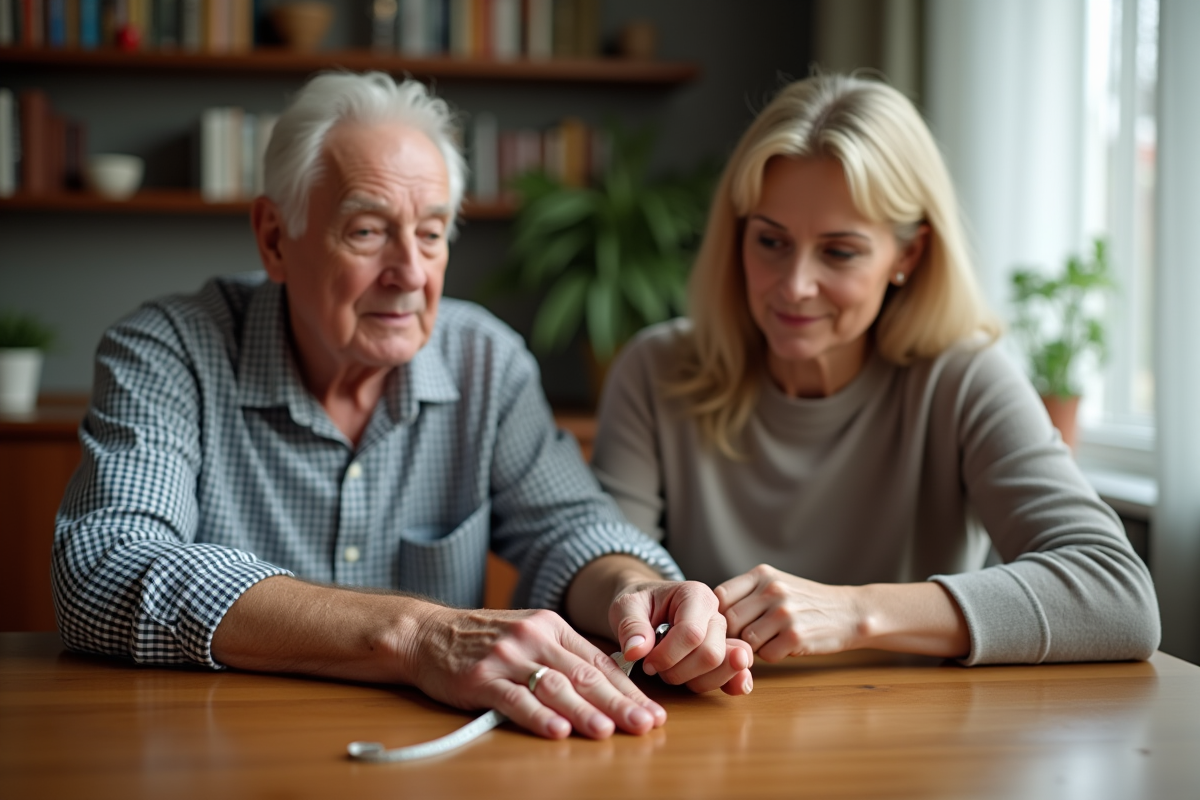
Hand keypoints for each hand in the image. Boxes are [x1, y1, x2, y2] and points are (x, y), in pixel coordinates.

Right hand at [407, 605, 665, 739]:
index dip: (629, 689)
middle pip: (584, 675)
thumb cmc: (483, 639)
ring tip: (608, 731)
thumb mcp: (528, 632)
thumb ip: (564, 654)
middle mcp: (533, 637)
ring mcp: (507, 657)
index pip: (598, 661)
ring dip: (584, 712)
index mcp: (551, 625)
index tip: (653, 710)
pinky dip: (538, 717)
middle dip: (619, 703)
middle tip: (645, 724)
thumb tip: (611, 683)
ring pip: (554, 687)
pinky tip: (557, 731)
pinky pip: (515, 699)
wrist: (427, 634)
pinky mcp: (481, 678)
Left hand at [608, 579, 753, 694]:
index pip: (691, 633)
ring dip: (691, 680)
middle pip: (710, 653)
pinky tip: (733, 689)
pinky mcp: (724, 655)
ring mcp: (723, 635)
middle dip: (679, 670)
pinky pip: (735, 672)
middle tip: (656, 668)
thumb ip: (630, 626)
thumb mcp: (625, 607)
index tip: (646, 662)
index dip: (667, 655)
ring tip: (670, 671)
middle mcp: (715, 613)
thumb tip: (636, 651)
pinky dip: (731, 682)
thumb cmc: (638, 605)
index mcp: (695, 595)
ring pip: (721, 667)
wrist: (645, 609)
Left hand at [716, 565, 863, 660]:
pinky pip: (766, 655)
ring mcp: (784, 613)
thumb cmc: (806, 602)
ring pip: (746, 640)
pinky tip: (785, 646)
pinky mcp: (796, 636)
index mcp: (763, 574)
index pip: (720, 595)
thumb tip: (708, 614)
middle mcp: (772, 590)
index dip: (717, 614)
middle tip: (746, 639)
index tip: (725, 624)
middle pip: (729, 620)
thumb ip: (747, 593)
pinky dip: (772, 655)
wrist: (850, 612)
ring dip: (753, 647)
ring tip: (770, 640)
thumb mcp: (777, 584)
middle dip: (734, 635)